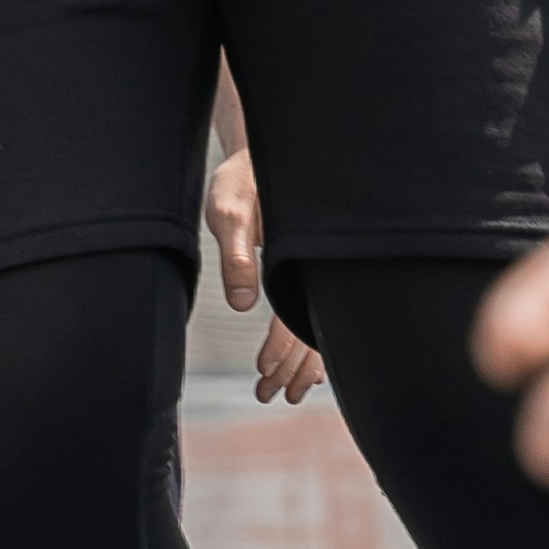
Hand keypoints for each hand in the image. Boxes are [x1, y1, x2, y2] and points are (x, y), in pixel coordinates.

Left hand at [205, 133, 324, 403]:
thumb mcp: (230, 211)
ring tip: (284, 394)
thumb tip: (244, 304)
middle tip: (269, 397)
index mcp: (298, 259)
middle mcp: (313, 270)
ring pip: (318, 328)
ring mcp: (314, 274)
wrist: (262, 151)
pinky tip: (304, 367)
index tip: (261, 372)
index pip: (296, 319)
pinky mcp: (308, 272)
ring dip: (304, 365)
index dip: (281, 351)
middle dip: (293, 371)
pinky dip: (311, 345)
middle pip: (312, 332)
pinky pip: (317, 315)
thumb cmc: (242, 178)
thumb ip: (237, 256)